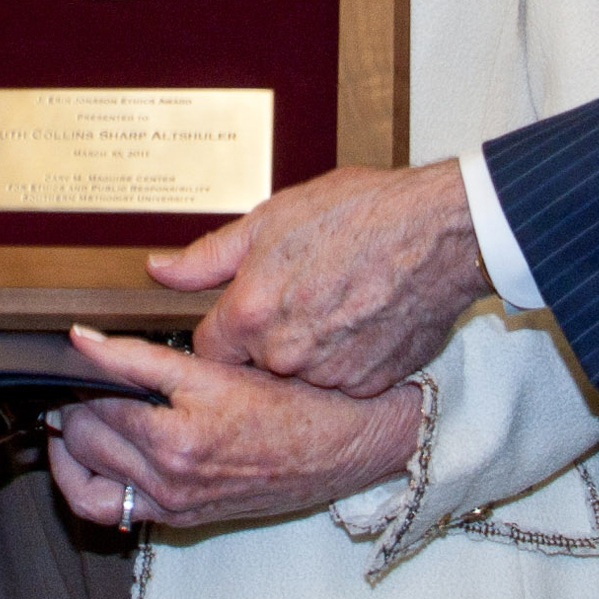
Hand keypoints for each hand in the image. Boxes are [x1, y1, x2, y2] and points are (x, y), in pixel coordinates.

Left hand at [45, 327, 423, 530]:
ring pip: (86, 462)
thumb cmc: (309, 395)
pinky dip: (80, 479)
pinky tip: (78, 455)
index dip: (88, 352)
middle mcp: (177, 462)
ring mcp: (176, 495)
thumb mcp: (238, 350)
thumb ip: (162, 336)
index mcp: (191, 416)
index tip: (75, 337)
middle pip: (86, 421)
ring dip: (69, 433)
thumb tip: (119, 308)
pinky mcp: (180, 515)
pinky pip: (104, 506)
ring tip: (70, 406)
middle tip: (77, 370)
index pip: (110, 376)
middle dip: (75, 391)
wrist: (352, 445)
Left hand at [156, 160, 487, 396]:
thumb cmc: (359, 213)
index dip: (228, 327)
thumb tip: (161, 269)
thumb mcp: (271, 218)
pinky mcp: (370, 384)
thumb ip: (208, 255)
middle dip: (271, 337)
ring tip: (338, 302)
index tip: (249, 309)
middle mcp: (285, 354)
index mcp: (250, 313)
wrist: (438, 230)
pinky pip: (344, 381)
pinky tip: (364, 319)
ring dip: (312, 350)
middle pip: (257, 364)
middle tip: (303, 295)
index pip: (209, 349)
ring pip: (302, 375)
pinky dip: (350, 359)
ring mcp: (330, 374)